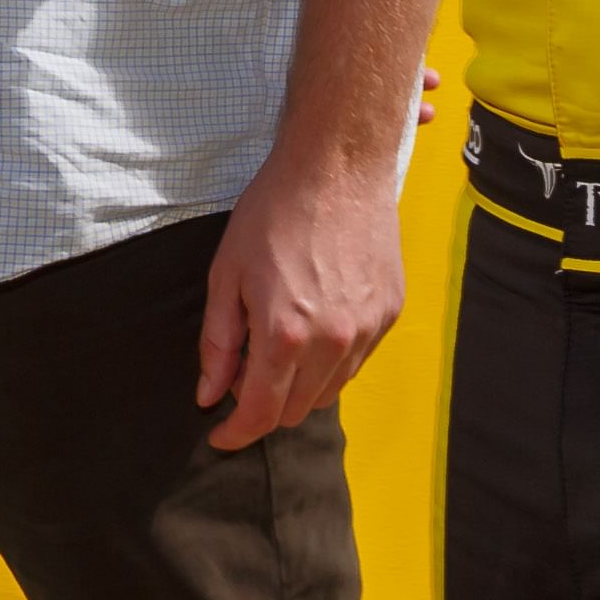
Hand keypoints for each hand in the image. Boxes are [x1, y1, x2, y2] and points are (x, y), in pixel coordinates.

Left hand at [195, 153, 405, 449]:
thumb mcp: (226, 275)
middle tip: (244, 375)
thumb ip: (218, 343)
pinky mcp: (389, 312)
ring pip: (330, 391)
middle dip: (265, 407)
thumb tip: (209, 394)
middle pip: (296, 410)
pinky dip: (331, 360)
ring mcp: (367, 328)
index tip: (220, 433)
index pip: (260, 414)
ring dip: (300, 387)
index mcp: (285, 335)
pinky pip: (357, 361)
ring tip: (280, 347)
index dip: (235, 433)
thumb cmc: (275, 212)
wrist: (338, 166)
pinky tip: (315, 326)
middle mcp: (332, 341)